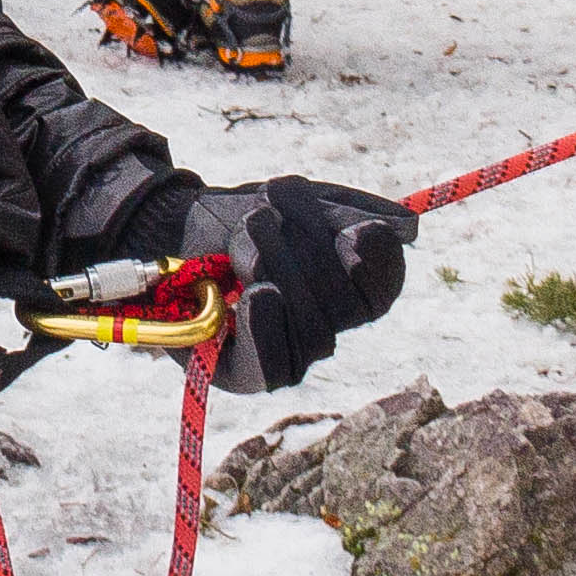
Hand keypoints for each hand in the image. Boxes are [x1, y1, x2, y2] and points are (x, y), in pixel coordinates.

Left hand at [180, 175, 414, 395]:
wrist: (168, 230)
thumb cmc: (237, 217)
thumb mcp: (294, 201)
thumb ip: (347, 211)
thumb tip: (407, 231)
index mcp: (346, 288)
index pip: (383, 288)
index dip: (378, 265)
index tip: (356, 233)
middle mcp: (324, 327)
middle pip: (345, 306)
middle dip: (306, 249)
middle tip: (261, 210)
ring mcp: (288, 354)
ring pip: (313, 332)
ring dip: (278, 269)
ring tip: (246, 231)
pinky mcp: (245, 374)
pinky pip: (273, 365)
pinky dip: (269, 327)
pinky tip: (260, 296)